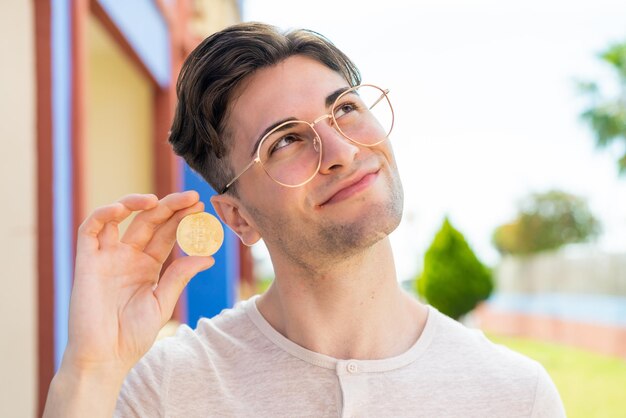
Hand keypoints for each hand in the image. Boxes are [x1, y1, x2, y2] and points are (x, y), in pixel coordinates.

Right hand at [62, 191, 213, 375]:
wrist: (105, 357)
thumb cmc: (132, 336)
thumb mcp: (162, 302)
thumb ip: (180, 276)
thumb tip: (208, 257)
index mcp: (147, 266)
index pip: (166, 234)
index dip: (182, 219)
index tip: (200, 208)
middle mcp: (127, 257)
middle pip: (149, 222)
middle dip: (169, 207)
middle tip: (191, 197)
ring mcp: (107, 257)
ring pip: (119, 218)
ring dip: (137, 203)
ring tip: (158, 200)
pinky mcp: (87, 261)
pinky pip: (90, 229)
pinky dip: (104, 214)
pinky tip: (124, 209)